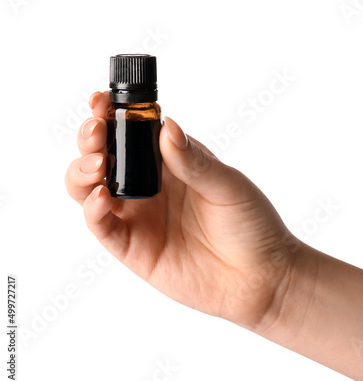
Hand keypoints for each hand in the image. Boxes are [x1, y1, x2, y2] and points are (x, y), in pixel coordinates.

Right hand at [65, 91, 299, 328]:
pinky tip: (101, 197)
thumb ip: (193, 160)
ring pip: (90, 189)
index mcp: (173, 163)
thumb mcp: (228, 186)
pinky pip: (102, 226)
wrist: (261, 278)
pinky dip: (92, 210)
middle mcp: (151, 187)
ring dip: (82, 171)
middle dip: (91, 139)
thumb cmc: (252, 226)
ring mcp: (140, 217)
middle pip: (105, 156)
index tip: (102, 102)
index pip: (134, 133)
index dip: (113, 115)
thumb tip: (167, 125)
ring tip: (99, 165)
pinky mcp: (134, 248)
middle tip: (97, 132)